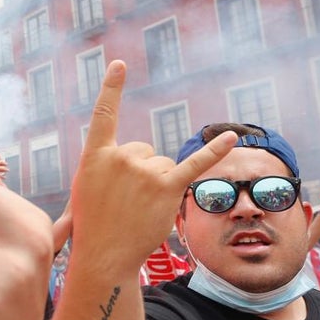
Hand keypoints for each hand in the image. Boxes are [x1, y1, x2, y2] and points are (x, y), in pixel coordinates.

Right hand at [69, 60, 234, 271]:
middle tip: (125, 202)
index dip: (111, 88)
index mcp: (95, 156)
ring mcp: (145, 172)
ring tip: (140, 209)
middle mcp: (120, 157)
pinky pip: (194, 165)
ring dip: (158, 186)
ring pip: (165, 165)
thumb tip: (138, 156)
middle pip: (145, 151)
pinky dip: (215, 152)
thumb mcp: (86, 188)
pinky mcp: (167, 188)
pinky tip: (233, 137)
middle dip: (141, 174)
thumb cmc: (93, 225)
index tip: (120, 64)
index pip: (104, 114)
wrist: (103, 255)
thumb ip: (105, 165)